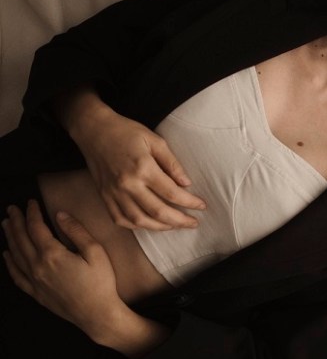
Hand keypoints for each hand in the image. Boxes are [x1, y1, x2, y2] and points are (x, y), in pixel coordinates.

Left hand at [2, 201, 169, 357]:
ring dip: (10, 238)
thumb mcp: (96, 252)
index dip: (32, 213)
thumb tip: (60, 215)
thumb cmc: (101, 283)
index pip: (36, 228)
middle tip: (12, 209)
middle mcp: (38, 267)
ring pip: (16, 255)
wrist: (96, 314)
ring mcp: (35, 281)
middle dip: (16, 222)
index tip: (31, 202)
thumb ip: (76, 231)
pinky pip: (17, 275)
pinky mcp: (36, 292)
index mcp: (52, 255)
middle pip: (21, 239)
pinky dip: (10, 263)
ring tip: (6, 225)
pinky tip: (7, 255)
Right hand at [62, 88, 204, 229]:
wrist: (94, 131)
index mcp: (143, 168)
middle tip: (194, 223)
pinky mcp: (104, 197)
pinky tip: (150, 225)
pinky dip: (137, 227)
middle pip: (158, 212)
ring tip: (176, 226)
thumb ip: (172, 163)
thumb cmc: (127, 132)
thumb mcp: (155, 140)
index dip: (189, 202)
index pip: (171, 193)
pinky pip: (121, 219)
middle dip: (179, 221)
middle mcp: (128, 185)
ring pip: (139, 221)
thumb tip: (187, 183)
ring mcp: (114, 193)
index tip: (202, 206)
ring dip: (160, 227)